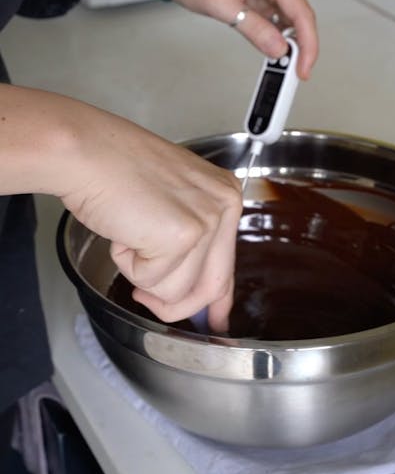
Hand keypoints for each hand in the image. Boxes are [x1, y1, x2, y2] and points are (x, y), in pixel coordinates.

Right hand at [58, 101, 241, 331]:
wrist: (87, 151)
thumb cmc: (115, 170)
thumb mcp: (168, 203)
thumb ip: (193, 244)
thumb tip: (206, 297)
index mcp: (225, 195)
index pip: (228, 265)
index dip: (216, 301)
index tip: (214, 321)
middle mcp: (225, 206)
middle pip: (211, 286)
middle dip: (174, 303)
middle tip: (143, 294)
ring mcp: (207, 220)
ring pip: (178, 290)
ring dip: (143, 274)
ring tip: (129, 233)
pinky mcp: (183, 235)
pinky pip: (153, 282)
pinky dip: (128, 266)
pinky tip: (124, 231)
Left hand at [155, 0, 317, 79]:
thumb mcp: (221, 5)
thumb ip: (254, 28)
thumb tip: (278, 48)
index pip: (301, 11)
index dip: (307, 42)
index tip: (304, 66)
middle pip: (299, 14)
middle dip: (300, 44)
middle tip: (295, 70)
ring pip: (288, 16)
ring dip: (287, 40)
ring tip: (282, 63)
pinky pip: (274, 15)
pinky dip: (274, 33)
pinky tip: (271, 47)